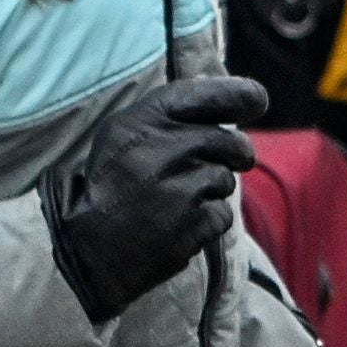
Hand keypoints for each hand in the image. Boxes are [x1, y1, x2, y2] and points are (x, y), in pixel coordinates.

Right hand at [41, 71, 269, 321]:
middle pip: (226, 141)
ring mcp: (175, 191)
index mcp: (137, 125)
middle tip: (235, 160)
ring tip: (181, 199)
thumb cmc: (112, 188)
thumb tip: (230, 101)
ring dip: (214, 189)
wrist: (89, 251)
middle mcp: (156, 152)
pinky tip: (181, 224)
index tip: (257, 99)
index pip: (199, 96)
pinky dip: (209, 220)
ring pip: (225, 178)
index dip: (237, 94)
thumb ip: (169, 117)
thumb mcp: (124, 138)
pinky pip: (222, 214)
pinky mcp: (189, 226)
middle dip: (236, 152)